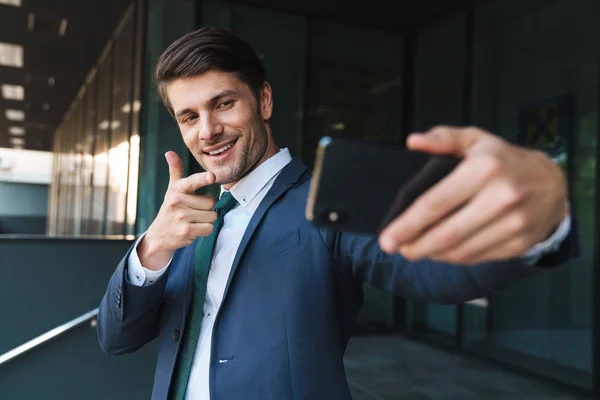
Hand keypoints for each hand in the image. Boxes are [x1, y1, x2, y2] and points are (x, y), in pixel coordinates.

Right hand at [138, 151, 217, 269]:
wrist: (159, 236)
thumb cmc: (170, 210)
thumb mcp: (172, 190)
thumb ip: (175, 171)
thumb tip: (169, 153)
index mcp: (177, 189)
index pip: (192, 182)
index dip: (203, 178)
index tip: (212, 176)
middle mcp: (178, 201)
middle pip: (211, 202)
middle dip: (207, 209)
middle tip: (194, 212)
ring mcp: (182, 216)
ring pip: (212, 216)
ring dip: (207, 220)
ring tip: (193, 221)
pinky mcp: (186, 230)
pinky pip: (209, 228)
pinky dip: (205, 230)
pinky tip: (194, 229)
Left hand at [378, 126, 568, 265]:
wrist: (552, 183)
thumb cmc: (503, 159)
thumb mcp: (475, 139)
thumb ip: (443, 138)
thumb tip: (412, 142)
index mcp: (485, 168)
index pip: (436, 203)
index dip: (408, 225)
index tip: (386, 239)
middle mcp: (502, 198)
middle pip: (447, 234)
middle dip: (415, 246)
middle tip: (397, 249)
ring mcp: (514, 224)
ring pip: (461, 251)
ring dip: (432, 254)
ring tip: (415, 250)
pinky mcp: (520, 243)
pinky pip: (477, 257)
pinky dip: (454, 258)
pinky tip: (441, 252)